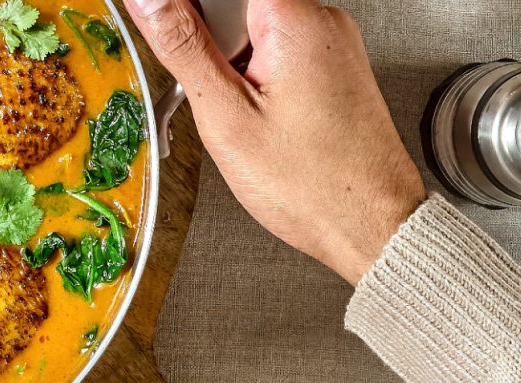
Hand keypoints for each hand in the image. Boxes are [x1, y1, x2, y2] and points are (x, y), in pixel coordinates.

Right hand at [128, 0, 426, 283]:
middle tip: (208, 85)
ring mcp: (332, 43)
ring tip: (236, 108)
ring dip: (230, 59)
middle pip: (239, 3)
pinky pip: (278, 47)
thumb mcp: (226, 116)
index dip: (190, 9)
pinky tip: (256, 112)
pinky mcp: (333, 65)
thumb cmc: (314, 183)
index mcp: (295, 20)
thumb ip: (182, 46)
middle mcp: (321, 21)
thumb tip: (150, 1)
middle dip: (209, 36)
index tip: (170, 30)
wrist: (370, 223)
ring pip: (255, 25)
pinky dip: (254, 73)